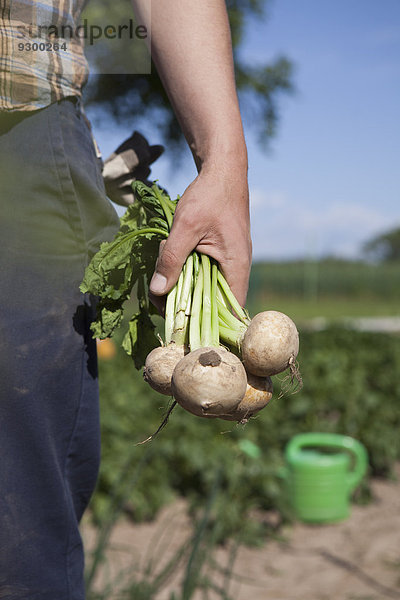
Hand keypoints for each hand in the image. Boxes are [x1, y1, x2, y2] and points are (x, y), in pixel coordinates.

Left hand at [149, 163, 251, 308]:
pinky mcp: (218, 254)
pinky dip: (183, 268)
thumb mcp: (185, 227)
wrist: (222, 170)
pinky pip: (201, 272)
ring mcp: (228, 261)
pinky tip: (169, 254)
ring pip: (203, 287)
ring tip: (162, 263)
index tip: (180, 324)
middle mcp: (236, 268)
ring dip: (181, 281)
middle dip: (184, 300)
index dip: (207, 322)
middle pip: (212, 302)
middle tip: (159, 292)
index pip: (229, 310)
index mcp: (237, 266)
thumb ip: (171, 259)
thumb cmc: (209, 196)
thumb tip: (158, 291)